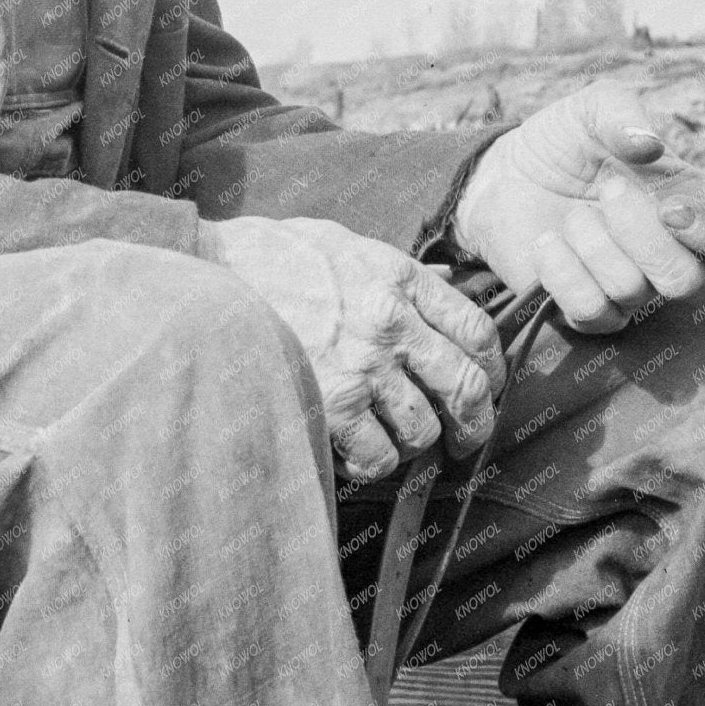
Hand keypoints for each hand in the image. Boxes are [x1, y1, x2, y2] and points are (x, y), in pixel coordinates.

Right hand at [196, 215, 505, 482]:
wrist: (211, 276)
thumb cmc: (273, 257)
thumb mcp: (344, 243)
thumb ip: (396, 267)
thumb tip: (441, 279)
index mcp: (398, 277)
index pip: (476, 330)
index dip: (493, 368)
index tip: (487, 385)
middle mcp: (390, 322)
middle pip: (466, 387)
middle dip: (475, 423)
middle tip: (467, 438)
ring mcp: (362, 366)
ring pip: (424, 428)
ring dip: (416, 443)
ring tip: (395, 439)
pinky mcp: (331, 404)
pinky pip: (378, 455)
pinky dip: (373, 462)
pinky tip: (356, 449)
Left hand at [453, 83, 704, 334]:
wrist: (506, 172)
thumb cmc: (564, 140)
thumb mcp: (591, 108)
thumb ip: (622, 111)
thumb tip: (648, 144)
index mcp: (689, 207)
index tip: (671, 207)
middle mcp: (666, 255)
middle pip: (685, 280)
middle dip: (641, 235)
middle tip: (607, 190)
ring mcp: (626, 287)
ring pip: (631, 291)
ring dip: (592, 243)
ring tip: (572, 213)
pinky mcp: (583, 308)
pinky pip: (587, 309)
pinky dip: (561, 270)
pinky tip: (547, 240)